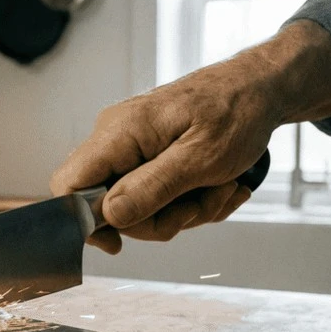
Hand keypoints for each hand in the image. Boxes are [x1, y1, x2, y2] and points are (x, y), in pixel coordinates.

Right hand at [50, 20, 330, 253]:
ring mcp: (132, 148)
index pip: (68, 184)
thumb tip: (108, 216)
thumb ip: (151, 188)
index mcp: (119, 132)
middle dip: (158, 219)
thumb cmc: (238, 112)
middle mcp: (116, 138)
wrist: (262, 89)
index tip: (119, 242)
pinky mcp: (149, 157)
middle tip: (199, 206)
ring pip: (137, 208)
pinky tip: (218, 186)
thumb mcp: (201, 159)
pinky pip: (157, 197)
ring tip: (220, 188)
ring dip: (183, 211)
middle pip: (107, 207)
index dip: (84, 221)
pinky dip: (190, 201)